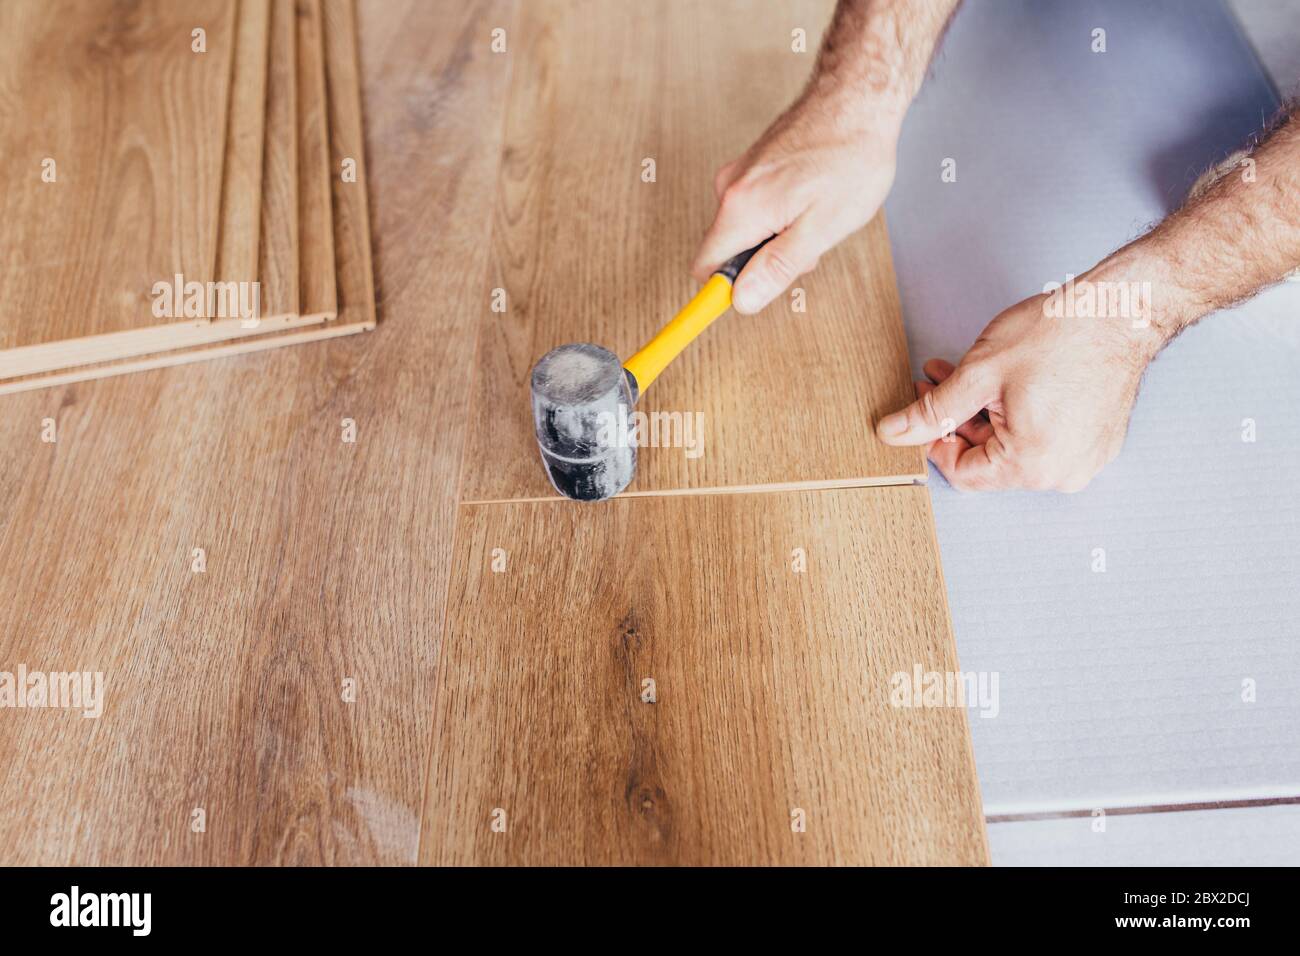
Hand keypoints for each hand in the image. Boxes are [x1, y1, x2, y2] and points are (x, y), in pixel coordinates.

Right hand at [691, 93, 902, 314]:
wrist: (859, 97)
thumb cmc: (850, 156)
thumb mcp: (822, 227)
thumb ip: (778, 267)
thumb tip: (742, 300)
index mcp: (742, 209)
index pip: (706, 270)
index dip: (724, 292)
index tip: (737, 303)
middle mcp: (730, 189)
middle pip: (730, 252)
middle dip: (766, 260)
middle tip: (810, 242)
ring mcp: (740, 173)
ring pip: (747, 229)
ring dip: (778, 234)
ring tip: (819, 210)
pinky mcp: (753, 164)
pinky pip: (756, 207)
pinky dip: (782, 212)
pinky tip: (813, 194)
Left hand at [875, 285, 1165, 491]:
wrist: (1121, 307)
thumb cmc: (1061, 334)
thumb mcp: (979, 373)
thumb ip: (932, 411)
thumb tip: (893, 433)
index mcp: (1032, 464)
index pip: (962, 473)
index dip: (933, 442)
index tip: (921, 413)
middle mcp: (1062, 473)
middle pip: (989, 459)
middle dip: (956, 420)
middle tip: (935, 382)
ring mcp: (1084, 458)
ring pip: (1013, 445)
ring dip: (982, 413)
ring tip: (960, 373)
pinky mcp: (1095, 440)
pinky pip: (1043, 437)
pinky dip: (1016, 413)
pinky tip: (999, 381)